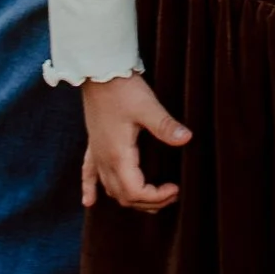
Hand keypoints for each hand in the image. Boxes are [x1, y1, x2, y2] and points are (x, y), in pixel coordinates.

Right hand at [80, 74, 191, 211]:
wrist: (99, 72)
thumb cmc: (122, 89)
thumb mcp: (148, 107)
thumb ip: (165, 126)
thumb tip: (187, 138)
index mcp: (119, 156)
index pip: (136, 192)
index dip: (157, 197)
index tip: (176, 189)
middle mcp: (105, 160)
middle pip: (124, 196)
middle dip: (148, 202)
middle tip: (171, 195)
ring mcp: (97, 153)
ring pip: (110, 189)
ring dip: (129, 198)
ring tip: (150, 201)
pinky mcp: (93, 145)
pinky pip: (88, 174)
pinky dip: (89, 188)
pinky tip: (89, 202)